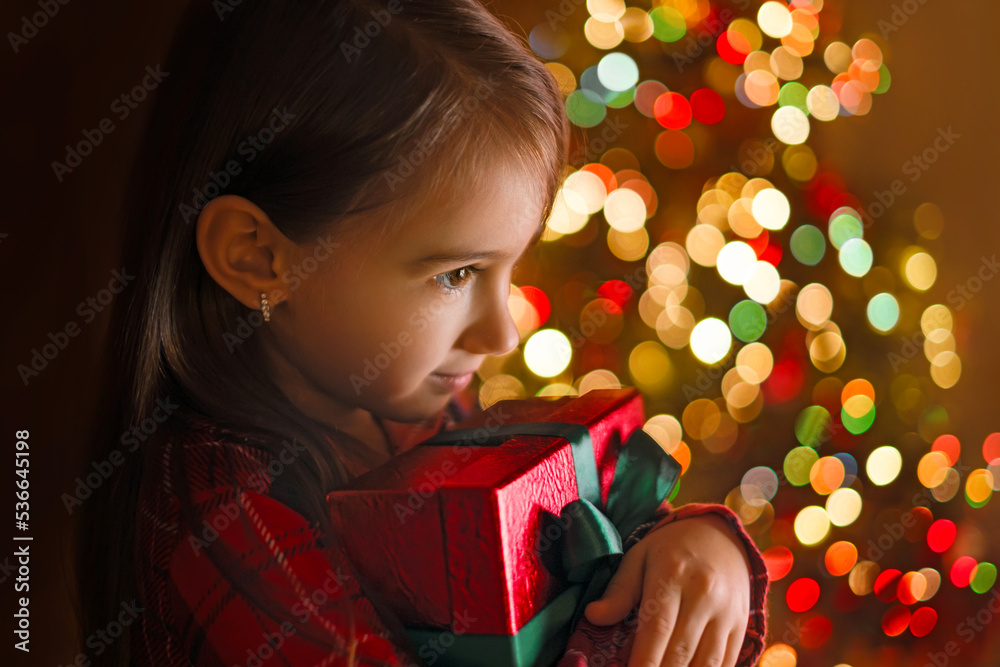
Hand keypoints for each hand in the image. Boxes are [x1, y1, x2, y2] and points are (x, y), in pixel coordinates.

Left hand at [583, 514, 751, 666]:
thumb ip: (619, 590)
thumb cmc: (670, 548)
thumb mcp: (639, 557)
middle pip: (680, 651)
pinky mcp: (742, 625)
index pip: (657, 627)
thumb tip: (593, 616)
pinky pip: (727, 661)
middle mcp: (704, 594)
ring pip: (707, 662)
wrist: (721, 534)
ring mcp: (727, 612)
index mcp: (672, 574)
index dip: (643, 661)